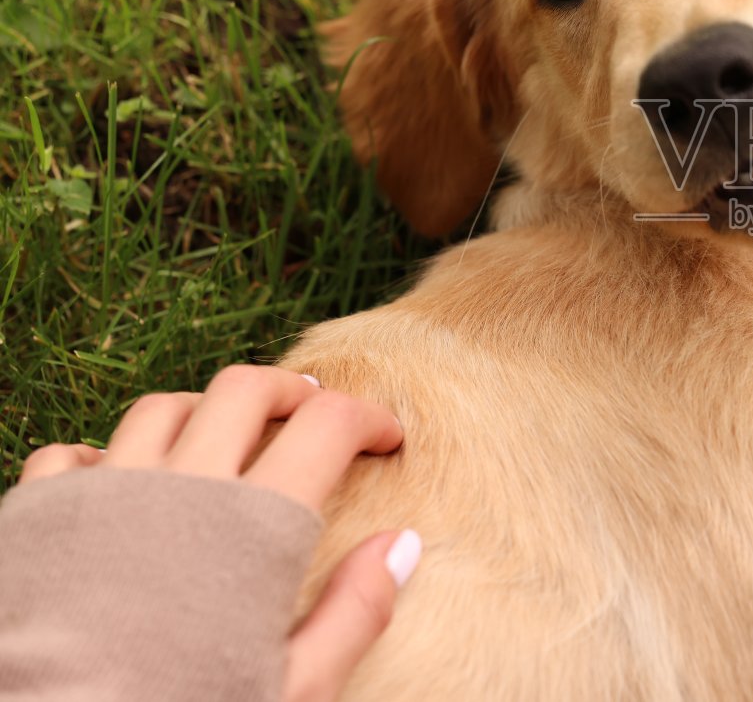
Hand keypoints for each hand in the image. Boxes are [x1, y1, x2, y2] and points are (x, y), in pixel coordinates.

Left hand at [18, 365, 413, 701]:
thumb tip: (402, 544)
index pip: (328, 426)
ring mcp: (102, 494)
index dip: (369, 418)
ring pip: (163, 408)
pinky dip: (104, 455)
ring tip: (224, 437)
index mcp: (253, 525)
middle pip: (245, 390)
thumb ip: (354, 613)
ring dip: (205, 411)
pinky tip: (121, 485)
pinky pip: (72, 455)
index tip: (387, 438)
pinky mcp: (39, 516)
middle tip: (314, 413)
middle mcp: (179, 487)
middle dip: (292, 391)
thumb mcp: (294, 690)